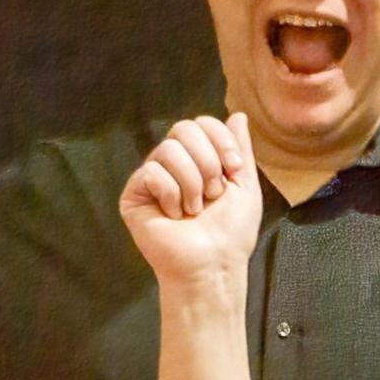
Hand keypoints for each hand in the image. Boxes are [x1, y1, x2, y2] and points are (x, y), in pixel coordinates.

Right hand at [118, 114, 264, 290]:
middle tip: (213, 194)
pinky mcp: (134, 195)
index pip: (201, 123)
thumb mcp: (245, 185)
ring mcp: (152, 179)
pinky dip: (171, 195)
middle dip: (207, 161)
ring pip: (168, 149)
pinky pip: (151, 172)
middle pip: (183, 127)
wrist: (213, 265)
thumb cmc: (231, 233)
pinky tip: (174, 216)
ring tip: (194, 210)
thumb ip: (240, 150)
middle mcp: (173, 164)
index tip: (234, 170)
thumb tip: (238, 114)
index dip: (220, 140)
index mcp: (198, 159)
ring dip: (192, 182)